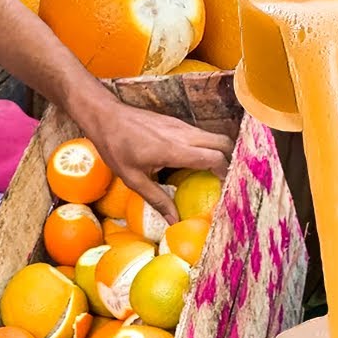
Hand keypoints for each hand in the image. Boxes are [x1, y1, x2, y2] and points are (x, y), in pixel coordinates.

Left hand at [82, 101, 232, 221]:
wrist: (106, 116)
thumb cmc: (116, 147)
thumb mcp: (133, 179)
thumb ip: (157, 200)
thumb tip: (174, 221)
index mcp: (174, 149)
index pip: (214, 157)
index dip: (227, 172)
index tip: (228, 188)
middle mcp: (183, 134)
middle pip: (223, 142)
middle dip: (231, 160)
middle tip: (227, 180)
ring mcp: (180, 125)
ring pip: (213, 136)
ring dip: (220, 152)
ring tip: (217, 174)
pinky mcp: (176, 121)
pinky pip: (200, 134)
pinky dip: (207, 147)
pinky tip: (198, 162)